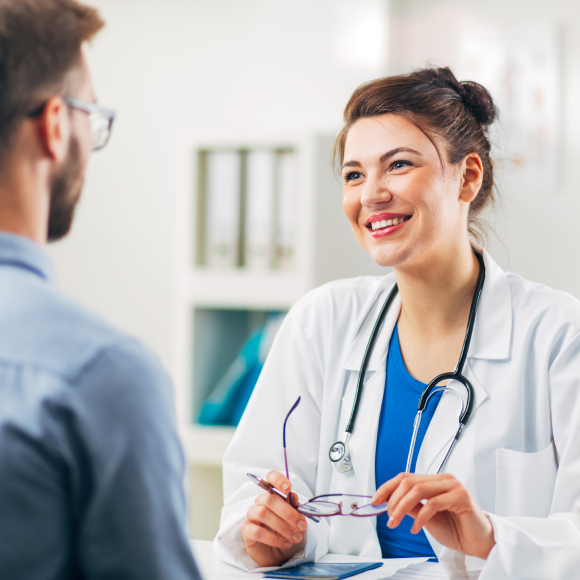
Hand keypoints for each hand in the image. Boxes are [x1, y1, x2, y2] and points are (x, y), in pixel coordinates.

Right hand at [241, 470, 307, 566]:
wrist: (277, 554)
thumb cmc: (285, 532)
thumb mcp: (294, 520)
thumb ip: (294, 507)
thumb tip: (293, 496)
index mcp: (272, 495)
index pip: (271, 479)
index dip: (278, 480)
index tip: (288, 488)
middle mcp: (260, 502)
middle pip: (270, 499)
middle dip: (288, 513)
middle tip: (301, 525)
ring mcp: (252, 516)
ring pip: (263, 514)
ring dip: (282, 526)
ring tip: (295, 537)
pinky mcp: (246, 531)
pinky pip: (258, 531)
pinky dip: (273, 538)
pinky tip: (285, 543)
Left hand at [373, 473, 494, 559]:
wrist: (479, 543)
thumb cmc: (455, 529)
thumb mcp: (425, 516)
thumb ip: (411, 506)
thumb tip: (389, 501)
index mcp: (434, 481)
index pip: (405, 477)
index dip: (387, 487)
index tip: (375, 500)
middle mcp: (443, 479)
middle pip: (408, 481)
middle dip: (393, 499)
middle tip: (387, 517)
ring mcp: (453, 485)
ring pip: (418, 489)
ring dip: (402, 507)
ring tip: (395, 522)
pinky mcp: (461, 496)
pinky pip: (433, 503)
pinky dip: (420, 517)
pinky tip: (415, 528)